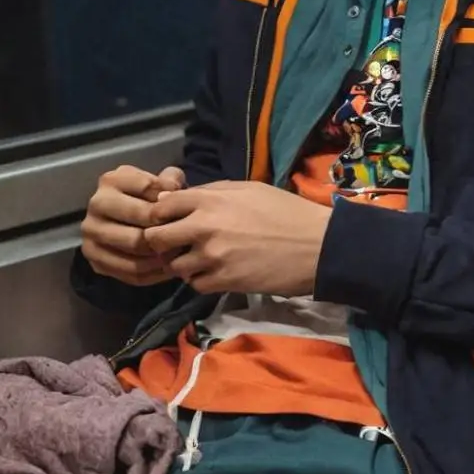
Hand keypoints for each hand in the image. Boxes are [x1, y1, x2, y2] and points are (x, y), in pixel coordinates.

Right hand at [80, 164, 185, 285]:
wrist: (126, 220)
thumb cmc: (150, 199)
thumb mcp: (161, 182)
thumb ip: (171, 179)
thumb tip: (171, 190)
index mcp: (111, 180)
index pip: (146, 189)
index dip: (168, 202)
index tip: (183, 211)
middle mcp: (96, 204)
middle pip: (139, 220)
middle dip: (164, 232)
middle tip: (184, 239)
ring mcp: (91, 232)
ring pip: (133, 248)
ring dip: (160, 254)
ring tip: (178, 254)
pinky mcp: (94, 258)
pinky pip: (128, 271)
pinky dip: (151, 273)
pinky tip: (167, 268)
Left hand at [144, 180, 330, 295]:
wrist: (317, 245)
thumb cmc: (287, 211)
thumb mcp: (249, 189)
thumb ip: (212, 192)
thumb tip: (180, 199)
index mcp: (209, 199)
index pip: (160, 207)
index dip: (160, 216)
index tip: (168, 222)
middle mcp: (203, 226)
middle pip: (156, 238)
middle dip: (162, 243)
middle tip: (176, 245)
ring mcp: (212, 256)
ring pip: (174, 265)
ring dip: (182, 264)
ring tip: (200, 261)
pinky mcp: (224, 281)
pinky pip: (194, 284)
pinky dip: (201, 280)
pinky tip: (216, 273)